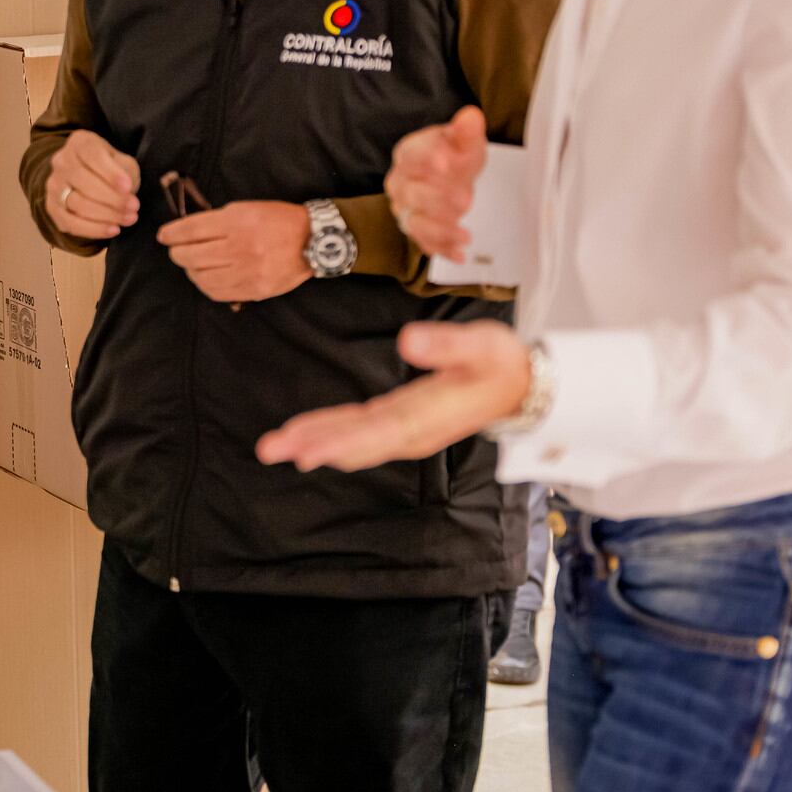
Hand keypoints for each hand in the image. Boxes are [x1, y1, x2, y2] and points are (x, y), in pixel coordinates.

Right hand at [44, 130, 140, 239]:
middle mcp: (61, 161)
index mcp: (79, 143)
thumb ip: (125, 170)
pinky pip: (70, 222)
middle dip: (111, 197)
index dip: (110, 172)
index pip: (92, 155)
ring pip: (76, 203)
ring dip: (106, 214)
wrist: (85, 179)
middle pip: (82, 181)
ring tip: (129, 218)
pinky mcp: (52, 208)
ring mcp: (53, 185)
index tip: (128, 187)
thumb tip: (125, 191)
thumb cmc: (109, 168)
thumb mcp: (121, 161)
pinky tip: (113, 230)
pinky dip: (93, 229)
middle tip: (134, 207)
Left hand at [158, 201, 310, 302]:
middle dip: (177, 252)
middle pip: (191, 255)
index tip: (163, 236)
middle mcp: (240, 248)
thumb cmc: (277, 220)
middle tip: (176, 249)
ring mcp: (247, 272)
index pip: (191, 230)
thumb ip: (216, 219)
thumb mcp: (246, 209)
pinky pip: (216, 292)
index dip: (171, 233)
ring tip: (191, 263)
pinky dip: (204, 284)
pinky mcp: (253, 290)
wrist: (313, 241)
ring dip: (189, 270)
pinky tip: (205, 276)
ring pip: (200, 276)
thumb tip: (185, 231)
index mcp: (237, 222)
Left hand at [256, 320, 531, 471]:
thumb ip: (447, 344)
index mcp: (428, 417)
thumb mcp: (482, 346)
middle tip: (270, 450)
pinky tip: (303, 435)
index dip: (342, 442)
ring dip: (313, 441)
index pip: (378, 432)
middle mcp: (412, 431)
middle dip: (313, 445)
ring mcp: (404, 428)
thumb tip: (408, 340)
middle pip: (356, 441)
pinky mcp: (400, 419)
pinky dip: (330, 431)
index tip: (307, 451)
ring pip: (352, 438)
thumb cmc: (501, 363)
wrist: (521, 384)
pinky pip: (358, 429)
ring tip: (274, 446)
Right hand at [386, 107, 487, 260]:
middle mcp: (401, 183)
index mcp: (408, 154)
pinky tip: (459, 254)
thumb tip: (470, 117)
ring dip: (438, 230)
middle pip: (410, 194)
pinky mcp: (416, 228)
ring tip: (464, 234)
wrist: (448, 174)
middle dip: (437, 200)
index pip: (410, 156)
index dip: (427, 160)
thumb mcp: (464, 141)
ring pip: (413, 222)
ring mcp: (405, 208)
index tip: (447, 164)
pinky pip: (423, 242)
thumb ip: (466, 131)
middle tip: (465, 201)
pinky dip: (441, 249)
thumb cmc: (453, 155)